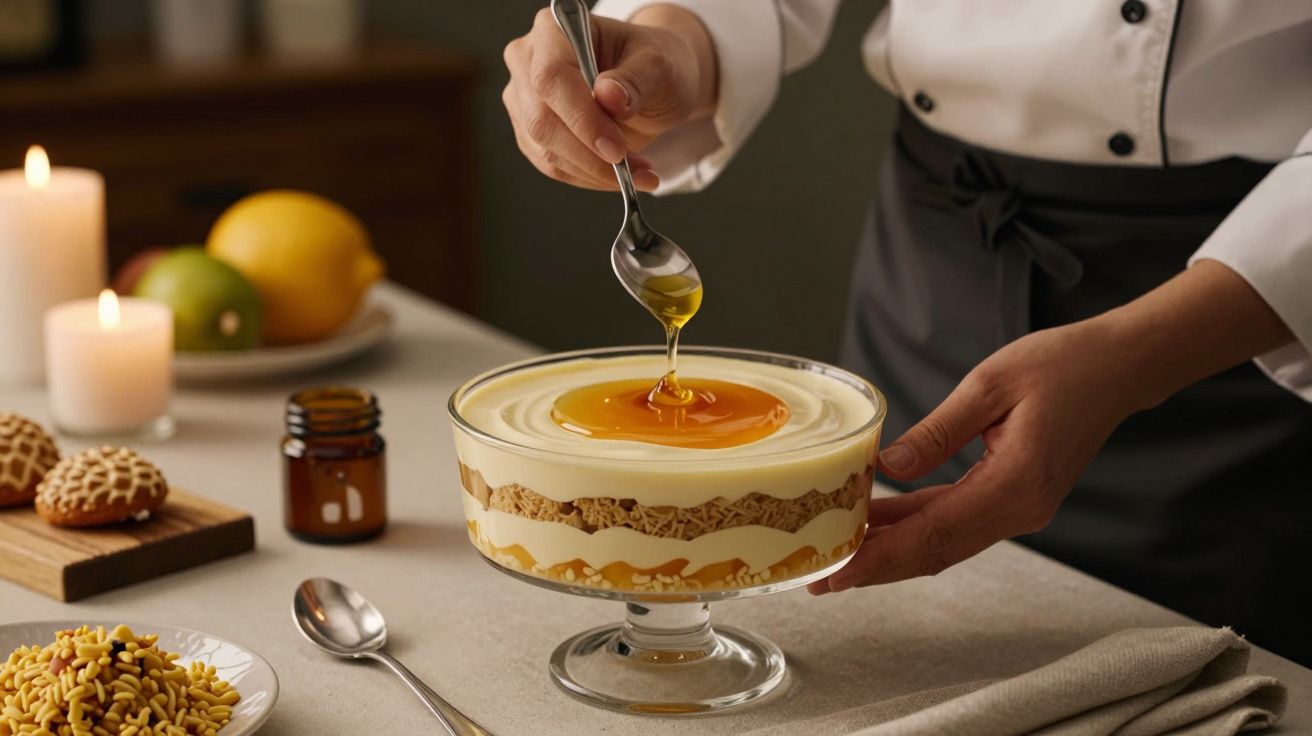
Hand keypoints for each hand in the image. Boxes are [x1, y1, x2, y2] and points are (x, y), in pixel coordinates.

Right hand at [502, 6, 717, 191]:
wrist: (651, 81)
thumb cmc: (653, 64)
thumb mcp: (660, 66)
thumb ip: (636, 79)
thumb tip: (609, 96)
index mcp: (554, 30)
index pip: (551, 78)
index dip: (582, 119)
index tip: (617, 149)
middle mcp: (528, 61)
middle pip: (542, 120)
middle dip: (590, 155)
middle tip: (634, 169)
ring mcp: (524, 98)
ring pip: (545, 151)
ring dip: (594, 171)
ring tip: (638, 172)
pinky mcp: (530, 131)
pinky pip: (552, 166)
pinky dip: (588, 177)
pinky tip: (619, 174)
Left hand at [808, 320, 1137, 593]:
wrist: (1117, 368)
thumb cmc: (1061, 365)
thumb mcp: (990, 385)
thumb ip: (936, 432)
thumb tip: (887, 468)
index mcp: (1015, 485)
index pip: (934, 535)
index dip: (881, 558)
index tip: (836, 573)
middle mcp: (1020, 510)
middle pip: (934, 552)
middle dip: (875, 568)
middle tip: (819, 580)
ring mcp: (1020, 509)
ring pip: (943, 543)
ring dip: (891, 552)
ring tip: (837, 556)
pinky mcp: (1014, 498)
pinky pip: (955, 522)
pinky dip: (915, 527)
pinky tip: (878, 523)